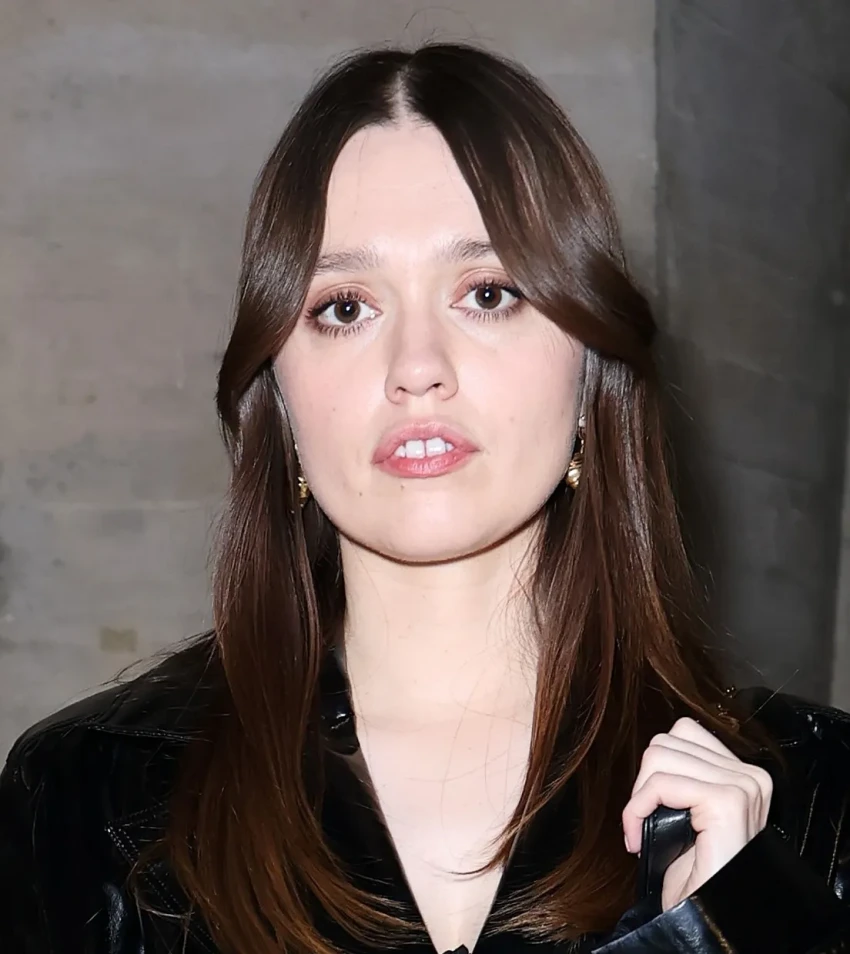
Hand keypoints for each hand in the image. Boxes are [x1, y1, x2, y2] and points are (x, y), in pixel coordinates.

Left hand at [622, 716, 772, 910]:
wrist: (709, 921)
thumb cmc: (697, 876)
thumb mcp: (691, 814)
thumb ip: (685, 775)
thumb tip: (657, 751)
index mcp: (744, 774)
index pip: (683, 732)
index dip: (657, 768)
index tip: (650, 807)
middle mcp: (751, 776)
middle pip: (666, 741)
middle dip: (644, 782)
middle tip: (643, 821)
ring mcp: (743, 786)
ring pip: (659, 756)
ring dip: (638, 796)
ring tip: (642, 829)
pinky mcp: (726, 801)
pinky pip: (659, 784)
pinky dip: (636, 809)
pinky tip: (638, 839)